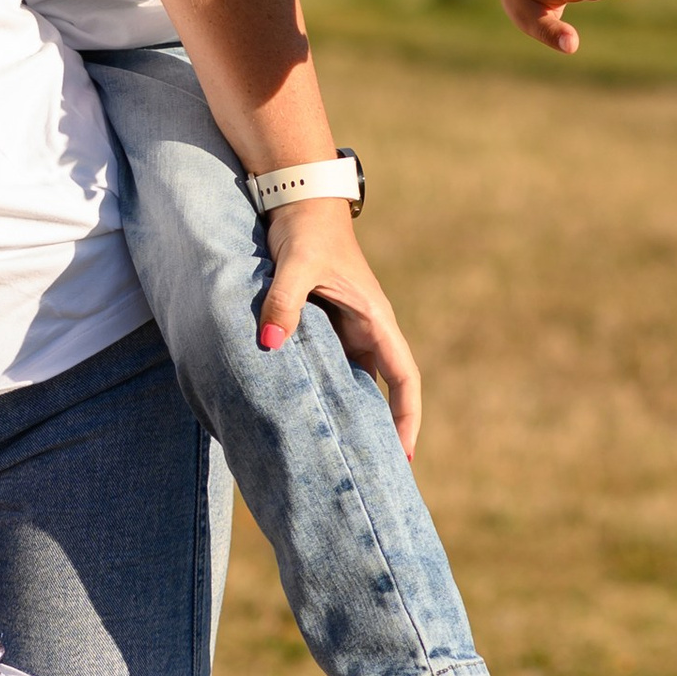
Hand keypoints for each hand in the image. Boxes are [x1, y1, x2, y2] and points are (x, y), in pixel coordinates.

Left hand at [255, 201, 423, 460]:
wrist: (298, 201)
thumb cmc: (304, 231)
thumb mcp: (295, 265)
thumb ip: (283, 302)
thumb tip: (270, 343)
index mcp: (375, 321)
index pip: (403, 380)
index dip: (406, 418)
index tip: (403, 456)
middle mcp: (366, 331)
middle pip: (380, 392)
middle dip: (379, 430)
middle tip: (370, 474)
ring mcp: (345, 330)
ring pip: (352, 383)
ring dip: (349, 416)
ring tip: (335, 458)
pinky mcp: (323, 325)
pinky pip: (326, 369)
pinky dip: (320, 394)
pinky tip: (302, 419)